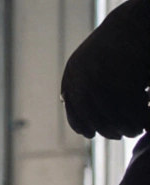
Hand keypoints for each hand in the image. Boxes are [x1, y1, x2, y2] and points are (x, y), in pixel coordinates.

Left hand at [61, 0, 149, 138]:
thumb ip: (84, 85)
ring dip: (127, 127)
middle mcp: (82, 81)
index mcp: (72, 76)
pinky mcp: (122, 82)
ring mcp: (101, 81)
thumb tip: (70, 107)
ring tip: (137, 129)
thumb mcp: (93, 63)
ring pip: (114, 117)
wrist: (135, 22)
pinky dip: (140, 117)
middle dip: (109, 130)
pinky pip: (132, 109)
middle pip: (95, 119)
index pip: (74, 112)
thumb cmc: (118, 43)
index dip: (83, 126)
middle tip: (123, 134)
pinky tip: (148, 118)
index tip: (92, 134)